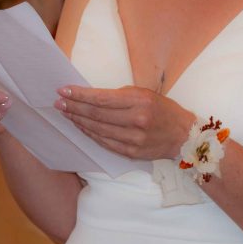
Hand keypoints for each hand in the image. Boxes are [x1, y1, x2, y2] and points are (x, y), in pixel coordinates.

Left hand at [55, 85, 194, 159]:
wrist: (184, 135)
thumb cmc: (162, 109)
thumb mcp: (143, 93)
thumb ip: (118, 96)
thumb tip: (90, 96)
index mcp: (139, 101)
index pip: (101, 99)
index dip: (79, 95)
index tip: (63, 90)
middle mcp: (136, 120)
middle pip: (96, 114)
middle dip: (74, 107)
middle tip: (58, 102)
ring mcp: (133, 139)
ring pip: (97, 130)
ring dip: (78, 121)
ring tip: (65, 113)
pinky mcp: (131, 152)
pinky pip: (104, 142)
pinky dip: (89, 134)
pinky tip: (80, 126)